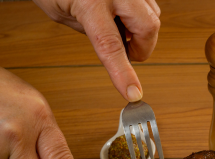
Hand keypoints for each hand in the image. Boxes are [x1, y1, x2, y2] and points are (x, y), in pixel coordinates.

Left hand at [33, 0, 160, 101]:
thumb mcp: (61, 13)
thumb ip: (91, 32)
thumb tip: (115, 47)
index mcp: (91, 1)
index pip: (112, 46)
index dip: (123, 74)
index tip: (133, 93)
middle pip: (147, 28)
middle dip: (142, 47)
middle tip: (127, 53)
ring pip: (153, 15)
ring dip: (141, 30)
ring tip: (119, 29)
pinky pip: (148, 3)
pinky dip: (140, 15)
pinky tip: (122, 15)